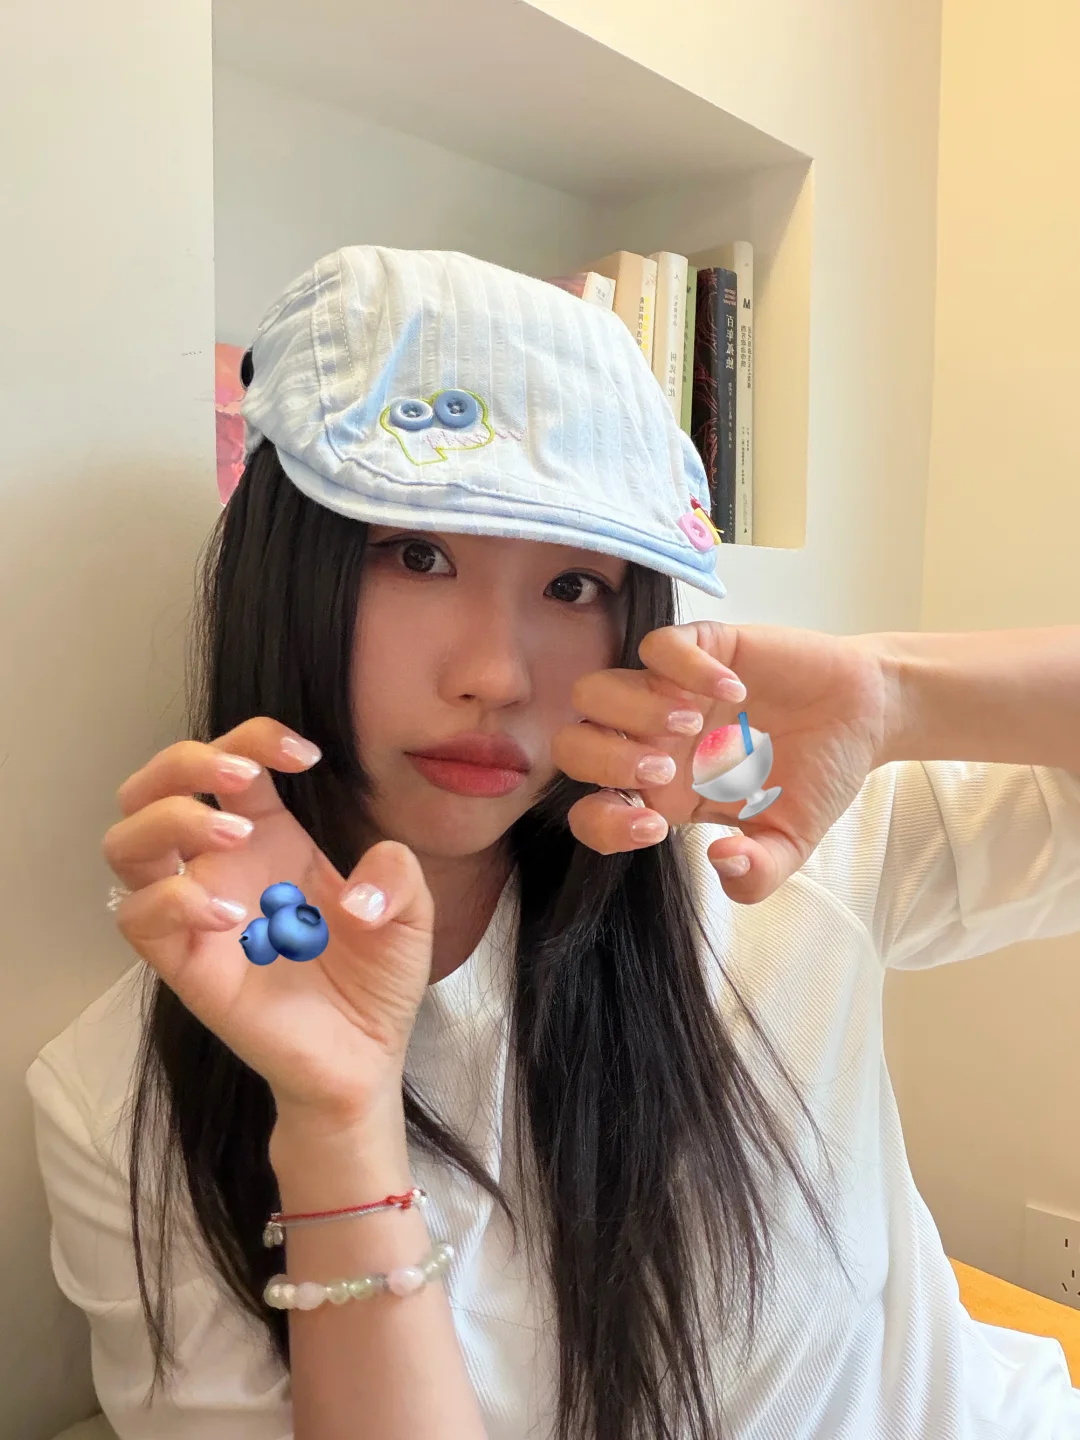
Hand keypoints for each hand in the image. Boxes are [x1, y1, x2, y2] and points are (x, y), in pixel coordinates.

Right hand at [103, 718, 432, 1128]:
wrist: (365, 1057)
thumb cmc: (375, 978)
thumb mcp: (410, 913)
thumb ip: (397, 876)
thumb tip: (358, 894)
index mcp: (269, 834)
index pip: (229, 758)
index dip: (255, 735)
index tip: (305, 755)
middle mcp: (222, 864)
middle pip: (150, 786)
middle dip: (183, 760)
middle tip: (240, 775)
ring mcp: (195, 913)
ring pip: (125, 843)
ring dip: (171, 818)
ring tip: (235, 833)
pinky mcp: (184, 964)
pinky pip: (138, 919)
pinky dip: (174, 901)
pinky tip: (231, 913)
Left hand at [552, 621, 891, 902]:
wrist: (863, 718)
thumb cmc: (817, 776)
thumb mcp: (791, 843)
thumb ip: (758, 873)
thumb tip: (723, 862)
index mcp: (661, 794)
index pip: (591, 812)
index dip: (604, 825)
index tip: (656, 829)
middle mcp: (650, 742)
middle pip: (573, 745)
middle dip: (606, 762)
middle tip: (667, 768)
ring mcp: (669, 691)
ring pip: (595, 690)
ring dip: (632, 711)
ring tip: (694, 724)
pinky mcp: (700, 649)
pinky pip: (658, 646)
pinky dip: (684, 666)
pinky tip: (734, 689)